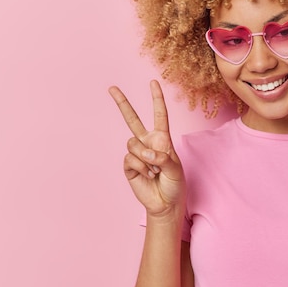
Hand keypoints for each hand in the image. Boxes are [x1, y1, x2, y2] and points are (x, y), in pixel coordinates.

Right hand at [109, 80, 185, 218]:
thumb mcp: (175, 169)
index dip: (156, 98)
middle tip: (112, 88)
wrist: (165, 203)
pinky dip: (140, 168)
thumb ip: (162, 158)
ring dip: (145, 158)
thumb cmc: (174, 184)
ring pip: (133, 144)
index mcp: (162, 139)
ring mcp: (137, 154)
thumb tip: (146, 153)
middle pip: (132, 120)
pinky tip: (147, 175)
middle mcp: (148, 143)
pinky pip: (130, 159)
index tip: (153, 82)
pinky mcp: (128, 166)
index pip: (159, 115)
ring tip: (155, 171)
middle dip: (122, 103)